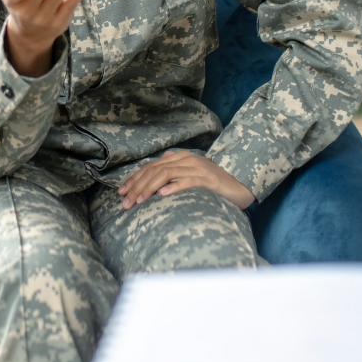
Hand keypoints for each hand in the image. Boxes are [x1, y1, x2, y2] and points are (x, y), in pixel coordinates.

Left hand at [119, 150, 253, 210]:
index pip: (151, 167)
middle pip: (155, 170)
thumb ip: (173, 173)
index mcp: (180, 158)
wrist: (240, 187)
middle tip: (125, 203)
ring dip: (150, 188)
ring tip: (139, 201)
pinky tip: (162, 195)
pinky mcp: (208, 180)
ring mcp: (198, 168)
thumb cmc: (212, 185)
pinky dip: (174, 187)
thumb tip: (153, 177)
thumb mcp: (190, 175)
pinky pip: (188, 181)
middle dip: (137, 186)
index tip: (121, 193)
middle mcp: (187, 160)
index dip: (134, 179)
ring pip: (167, 174)